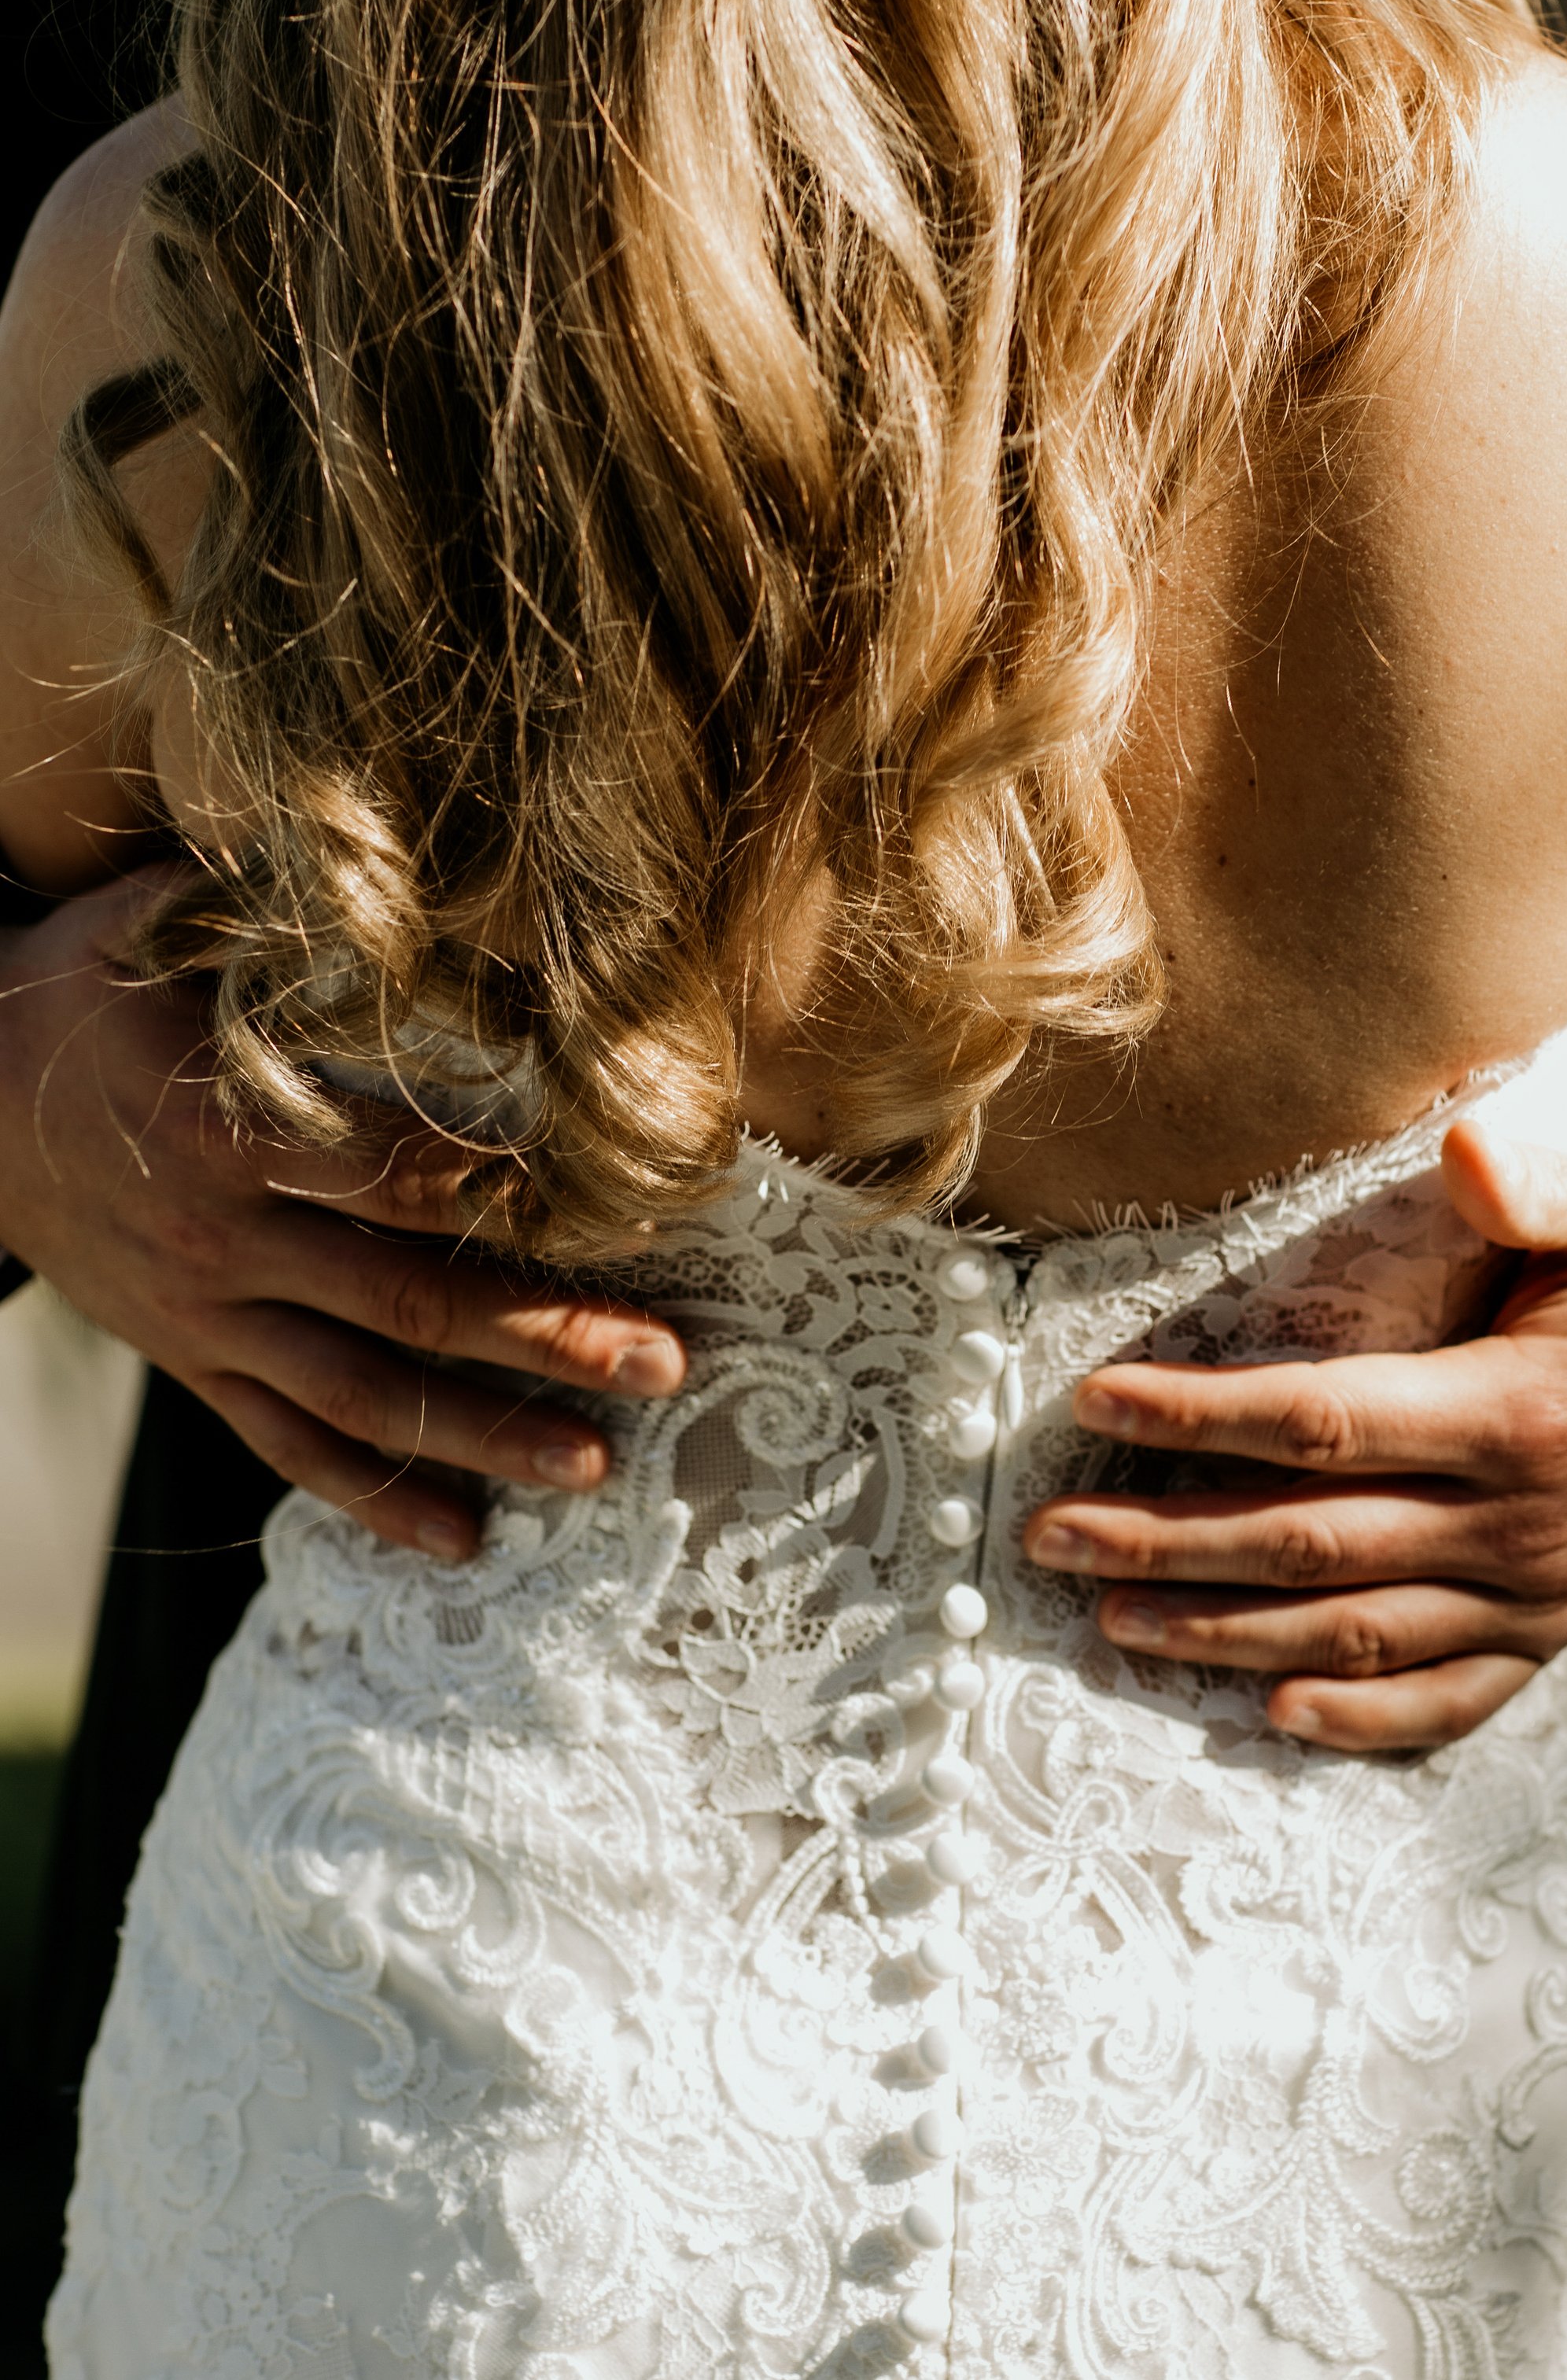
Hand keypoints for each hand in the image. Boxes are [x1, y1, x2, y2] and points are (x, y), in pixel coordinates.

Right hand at [0, 874, 685, 1557]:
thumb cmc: (85, 993)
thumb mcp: (153, 920)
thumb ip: (268, 892)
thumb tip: (392, 840)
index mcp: (234, 1130)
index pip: (395, 1174)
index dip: (504, 1199)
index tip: (619, 1214)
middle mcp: (227, 1238)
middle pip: (408, 1299)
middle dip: (543, 1336)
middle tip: (664, 1364)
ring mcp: (210, 1315)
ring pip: (363, 1396)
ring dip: (483, 1434)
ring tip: (594, 1465)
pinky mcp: (194, 1361)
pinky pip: (288, 1446)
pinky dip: (374, 1501)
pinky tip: (463, 1542)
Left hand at [1023, 1119, 1566, 1749]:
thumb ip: (1543, 1182)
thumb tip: (1461, 1149)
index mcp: (1518, 1413)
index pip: (1324, 1422)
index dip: (1204, 1417)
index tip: (1097, 1400)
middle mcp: (1518, 1527)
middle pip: (1312, 1547)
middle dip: (1169, 1544)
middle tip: (1050, 1534)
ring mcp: (1535, 1598)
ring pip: (1356, 1640)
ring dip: (1225, 1637)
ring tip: (1111, 1620)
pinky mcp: (1550, 1634)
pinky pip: (1448, 1703)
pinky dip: (1359, 1724)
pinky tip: (1271, 1718)